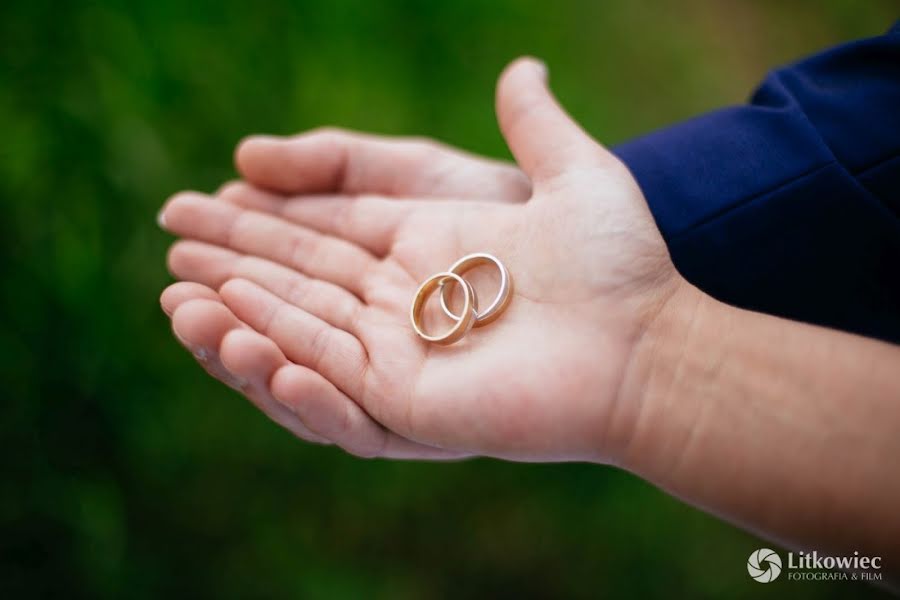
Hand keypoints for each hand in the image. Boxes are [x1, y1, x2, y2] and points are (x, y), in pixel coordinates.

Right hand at [159, 58, 682, 461]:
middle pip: (299, 287)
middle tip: (172, 253)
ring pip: (303, 340)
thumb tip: (517, 64)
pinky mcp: (412, 406)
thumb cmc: (619, 259)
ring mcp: (406, 359)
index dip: (260, 222)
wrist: (652, 340)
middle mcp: (404, 306)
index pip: (322, 233)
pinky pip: (337, 388)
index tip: (197, 204)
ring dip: (241, 323)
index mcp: (424, 248)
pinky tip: (251, 342)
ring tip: (184, 304)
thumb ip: (533, 118)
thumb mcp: (568, 172)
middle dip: (233, 270)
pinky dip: (291, 369)